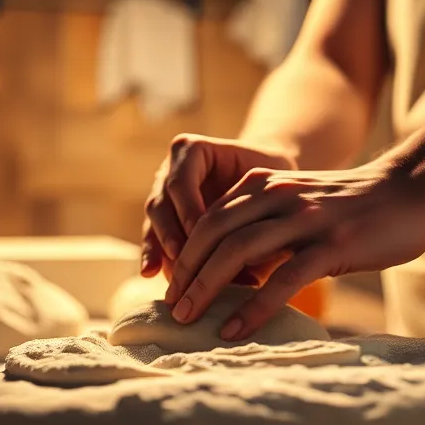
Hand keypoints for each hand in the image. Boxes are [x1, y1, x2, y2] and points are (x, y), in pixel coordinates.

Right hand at [141, 134, 297, 279]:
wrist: (268, 188)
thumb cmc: (271, 183)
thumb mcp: (266, 188)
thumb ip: (250, 207)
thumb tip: (247, 245)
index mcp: (192, 151)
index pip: (181, 181)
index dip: (187, 208)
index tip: (200, 232)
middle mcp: (170, 171)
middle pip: (160, 203)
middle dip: (171, 232)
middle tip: (183, 257)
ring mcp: (163, 197)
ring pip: (154, 223)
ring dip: (161, 249)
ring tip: (173, 273)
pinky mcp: (163, 224)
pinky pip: (154, 239)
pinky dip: (154, 257)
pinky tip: (152, 273)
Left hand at [164, 162, 424, 339]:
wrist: (413, 189)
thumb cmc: (356, 204)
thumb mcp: (301, 199)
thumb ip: (267, 220)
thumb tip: (231, 264)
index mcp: (267, 183)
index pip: (209, 218)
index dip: (185, 251)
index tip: (173, 284)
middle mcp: (279, 195)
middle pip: (213, 234)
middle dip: (186, 273)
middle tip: (171, 307)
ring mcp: (305, 220)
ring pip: (238, 253)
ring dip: (206, 289)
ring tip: (188, 319)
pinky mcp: (333, 246)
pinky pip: (282, 279)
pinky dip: (252, 307)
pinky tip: (234, 329)